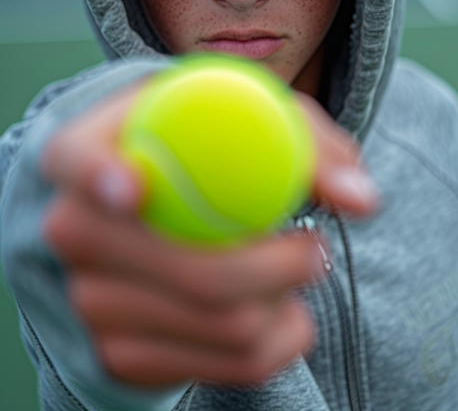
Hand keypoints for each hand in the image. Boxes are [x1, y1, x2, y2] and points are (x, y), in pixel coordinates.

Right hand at [41, 82, 377, 387]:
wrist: (163, 202)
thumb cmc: (204, 148)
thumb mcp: (251, 117)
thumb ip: (306, 142)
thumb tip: (359, 198)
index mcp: (85, 151)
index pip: (77, 160)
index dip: (99, 177)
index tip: (133, 189)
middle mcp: (73, 229)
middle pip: (191, 269)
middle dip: (281, 267)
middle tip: (317, 248)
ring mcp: (91, 300)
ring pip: (226, 323)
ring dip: (287, 299)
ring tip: (291, 265)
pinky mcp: (121, 356)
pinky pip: (230, 365)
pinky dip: (280, 337)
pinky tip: (277, 305)